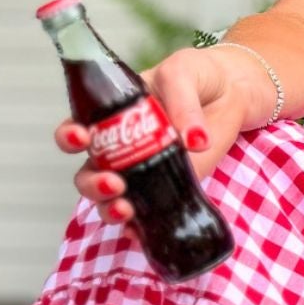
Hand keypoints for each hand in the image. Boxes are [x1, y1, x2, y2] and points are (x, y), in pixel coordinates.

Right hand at [57, 47, 258, 231]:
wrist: (234, 92)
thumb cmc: (199, 75)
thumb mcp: (184, 73)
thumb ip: (182, 102)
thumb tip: (194, 140)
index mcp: (111, 115)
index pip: (77, 129)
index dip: (69, 137)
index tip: (82, 137)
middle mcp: (120, 147)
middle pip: (88, 174)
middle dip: (92, 184)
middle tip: (114, 182)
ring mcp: (144, 172)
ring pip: (110, 200)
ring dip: (109, 209)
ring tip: (127, 209)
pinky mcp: (171, 189)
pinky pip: (146, 215)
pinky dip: (138, 228)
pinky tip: (140, 231)